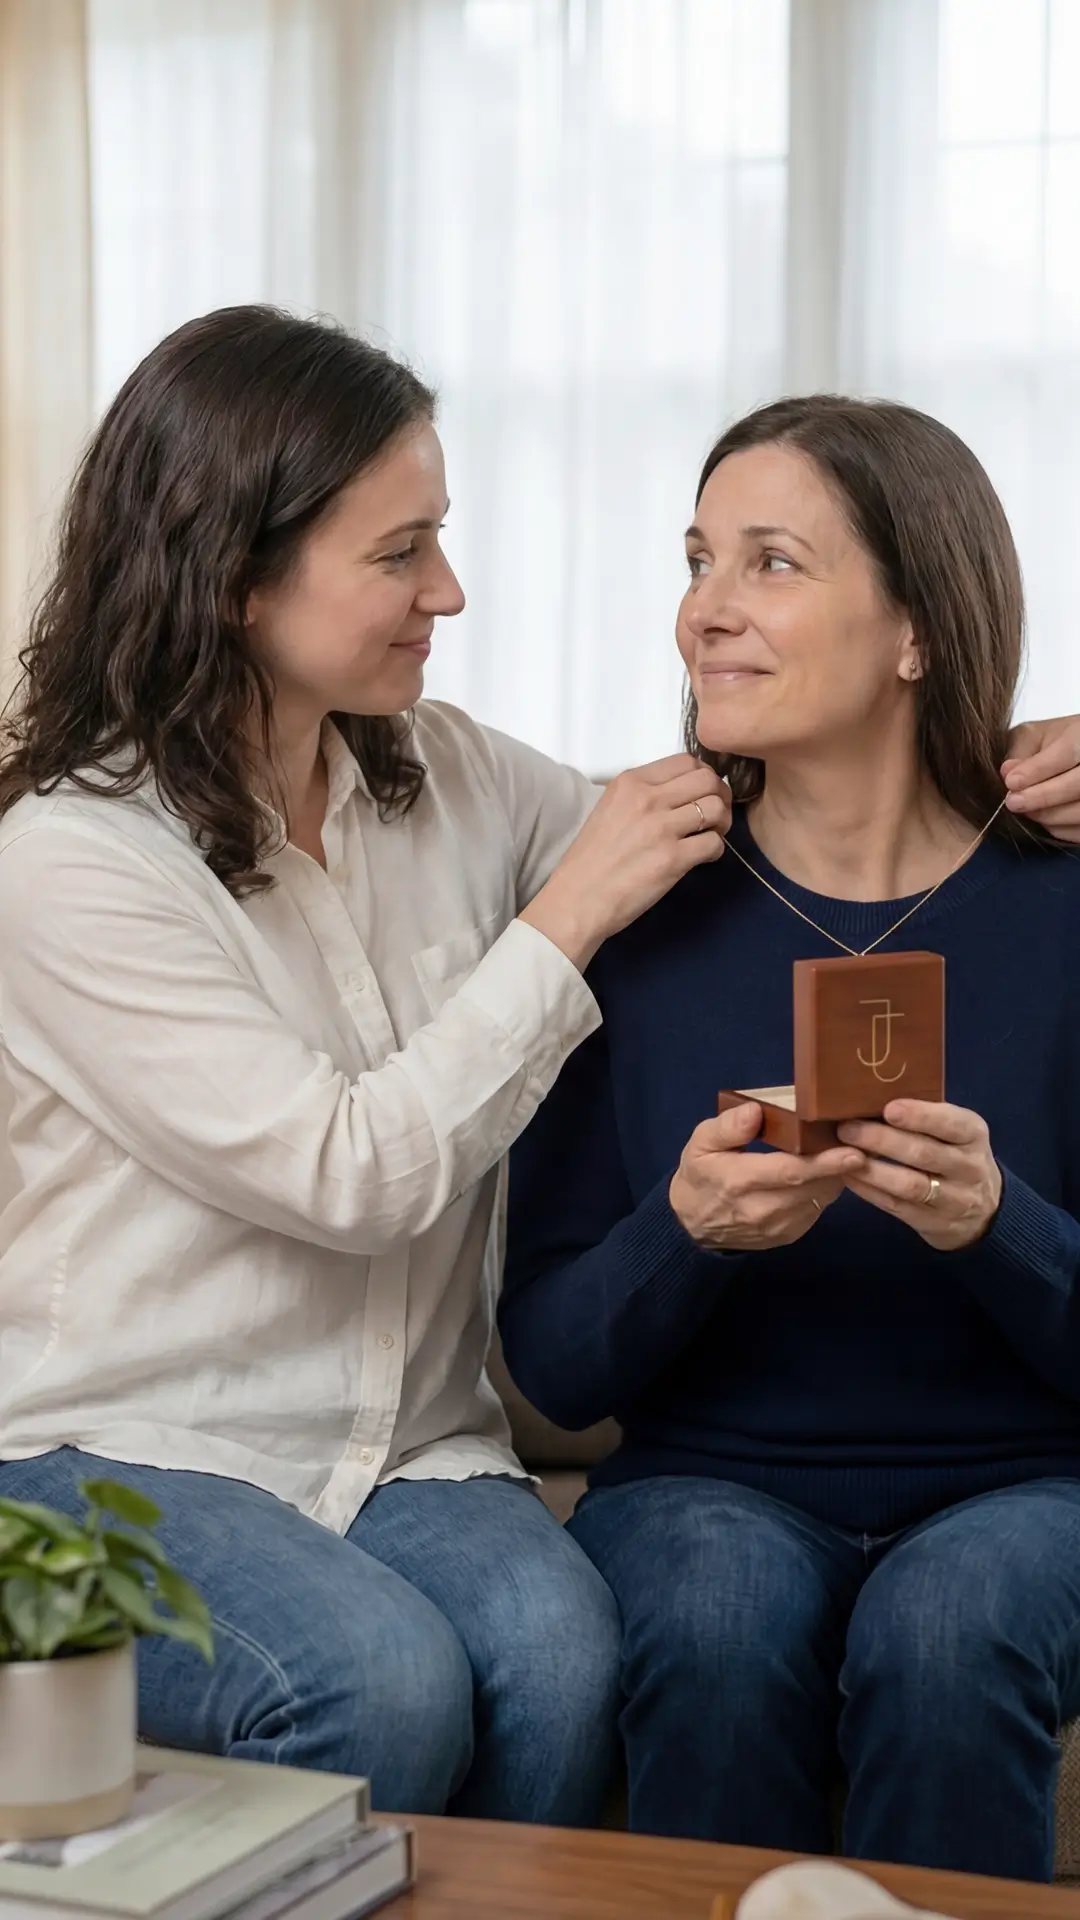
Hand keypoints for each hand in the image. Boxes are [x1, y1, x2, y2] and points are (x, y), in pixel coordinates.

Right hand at [521, 754, 730, 968]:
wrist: (576, 900)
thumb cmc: (590, 860)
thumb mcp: (610, 809)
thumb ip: (643, 796)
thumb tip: (680, 793)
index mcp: (631, 782)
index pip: (686, 761)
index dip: (702, 776)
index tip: (700, 793)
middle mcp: (647, 798)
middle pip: (708, 779)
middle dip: (720, 796)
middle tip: (713, 815)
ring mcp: (661, 828)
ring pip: (716, 808)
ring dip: (722, 822)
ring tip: (710, 835)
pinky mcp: (673, 858)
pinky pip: (714, 843)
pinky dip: (715, 850)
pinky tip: (701, 857)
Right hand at [669, 1101, 863, 1251]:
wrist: (692, 1225)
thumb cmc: (701, 1174)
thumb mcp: (700, 1143)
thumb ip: (727, 1127)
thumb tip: (755, 1111)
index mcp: (739, 1181)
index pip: (790, 1171)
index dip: (825, 1162)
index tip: (854, 1151)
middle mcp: (761, 1209)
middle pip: (812, 1187)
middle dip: (841, 1167)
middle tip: (866, 1144)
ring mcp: (776, 1227)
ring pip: (819, 1200)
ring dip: (837, 1178)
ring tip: (851, 1154)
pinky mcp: (786, 1236)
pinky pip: (816, 1210)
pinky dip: (826, 1190)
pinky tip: (830, 1172)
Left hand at [837, 1099, 1001, 1251]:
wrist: (983, 1212)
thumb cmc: (956, 1155)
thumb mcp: (957, 1132)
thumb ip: (927, 1116)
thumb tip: (874, 1092)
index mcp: (973, 1135)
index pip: (952, 1123)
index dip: (920, 1116)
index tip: (889, 1108)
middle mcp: (968, 1167)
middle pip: (924, 1153)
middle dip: (883, 1140)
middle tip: (848, 1128)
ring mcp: (953, 1199)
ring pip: (910, 1184)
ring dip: (872, 1169)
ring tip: (843, 1154)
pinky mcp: (931, 1222)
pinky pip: (896, 1206)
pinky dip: (869, 1190)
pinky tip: (847, 1175)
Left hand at [1003, 716, 1079, 841]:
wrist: (1078, 754)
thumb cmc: (1054, 743)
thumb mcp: (1034, 736)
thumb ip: (1020, 751)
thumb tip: (1008, 773)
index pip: (1068, 751)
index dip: (1039, 769)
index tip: (1012, 782)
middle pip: (1079, 784)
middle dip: (1043, 796)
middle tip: (1013, 802)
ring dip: (1049, 815)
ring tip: (1025, 809)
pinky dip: (1059, 827)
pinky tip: (1043, 817)